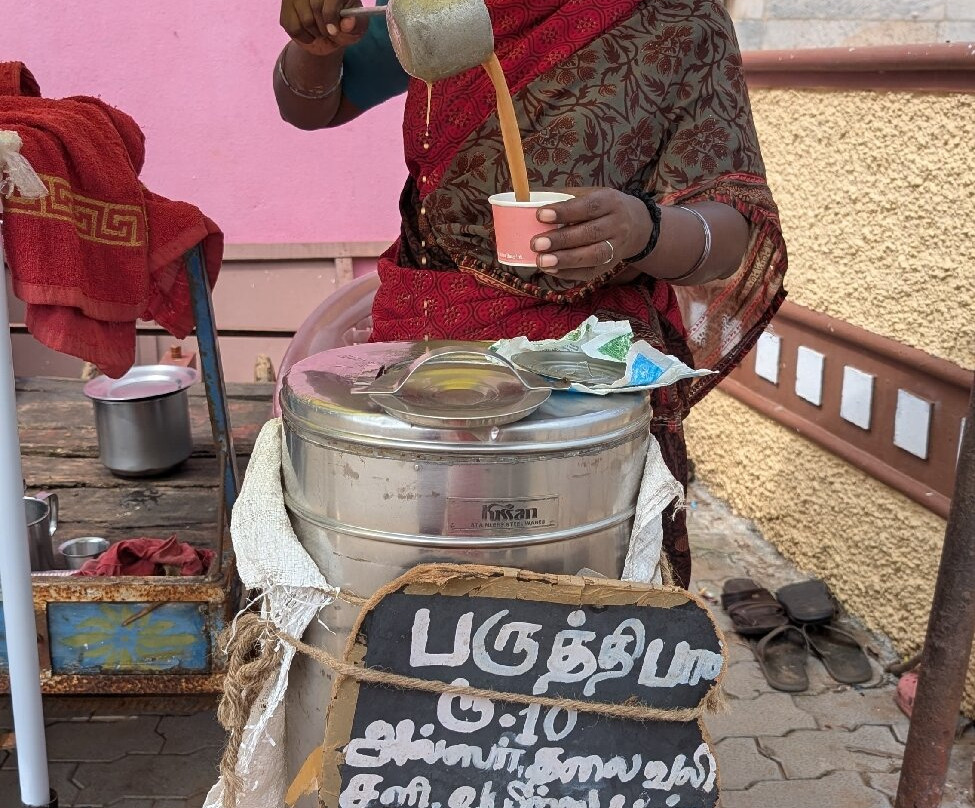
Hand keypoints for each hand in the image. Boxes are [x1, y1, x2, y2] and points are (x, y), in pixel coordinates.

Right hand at [280, 0, 369, 55]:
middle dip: (325, 27)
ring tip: (320, 33)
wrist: (330, 32)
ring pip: (305, 19)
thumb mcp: (356, 28)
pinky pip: (292, 27)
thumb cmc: (345, 27)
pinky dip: (303, 37)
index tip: (334, 31)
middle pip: (316, 7)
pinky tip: (310, 34)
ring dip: (315, 33)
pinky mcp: (286, 6)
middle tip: (329, 33)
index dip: (332, 17)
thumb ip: (355, 25)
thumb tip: (348, 23)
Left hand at [530, 188, 651, 280]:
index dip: (565, 211)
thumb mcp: (592, 194)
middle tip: (536, 243)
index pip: (588, 207)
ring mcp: (616, 248)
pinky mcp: (609, 266)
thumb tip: (531, 199)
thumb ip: (566, 197)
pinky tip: (550, 270)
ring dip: (565, 260)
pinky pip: (590, 272)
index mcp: (610, 202)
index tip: (541, 215)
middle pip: (590, 233)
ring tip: (542, 261)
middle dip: (561, 240)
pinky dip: (568, 273)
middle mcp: (617, 225)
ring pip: (593, 256)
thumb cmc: (603, 207)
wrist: (636, 226)